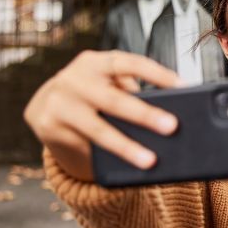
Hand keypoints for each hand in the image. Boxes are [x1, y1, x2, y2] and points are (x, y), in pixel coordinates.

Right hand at [24, 50, 182, 181]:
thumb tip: (167, 112)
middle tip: (171, 126)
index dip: (156, 74)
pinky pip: (84, 146)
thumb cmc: (90, 91)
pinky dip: (108, 156)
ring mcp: (59, 103)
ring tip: (150, 160)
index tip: (182, 86)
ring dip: (126, 146)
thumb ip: (128, 89)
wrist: (44, 105)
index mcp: (94, 62)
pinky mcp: (49, 127)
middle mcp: (74, 79)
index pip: (129, 63)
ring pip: (98, 129)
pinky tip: (127, 165)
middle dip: (144, 114)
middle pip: (114, 100)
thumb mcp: (106, 81)